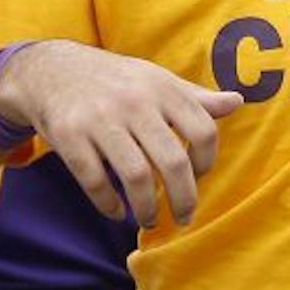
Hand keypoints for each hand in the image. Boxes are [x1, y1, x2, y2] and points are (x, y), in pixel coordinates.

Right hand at [0, 41, 242, 225]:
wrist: (52, 69)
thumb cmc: (117, 81)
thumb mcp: (157, 80)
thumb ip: (195, 98)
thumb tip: (238, 102)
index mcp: (162, 88)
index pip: (203, 131)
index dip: (207, 161)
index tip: (199, 177)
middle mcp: (134, 102)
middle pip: (173, 161)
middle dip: (183, 198)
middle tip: (184, 218)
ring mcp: (100, 119)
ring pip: (135, 176)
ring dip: (147, 208)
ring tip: (150, 220)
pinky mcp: (69, 136)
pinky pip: (94, 180)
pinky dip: (108, 203)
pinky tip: (117, 212)